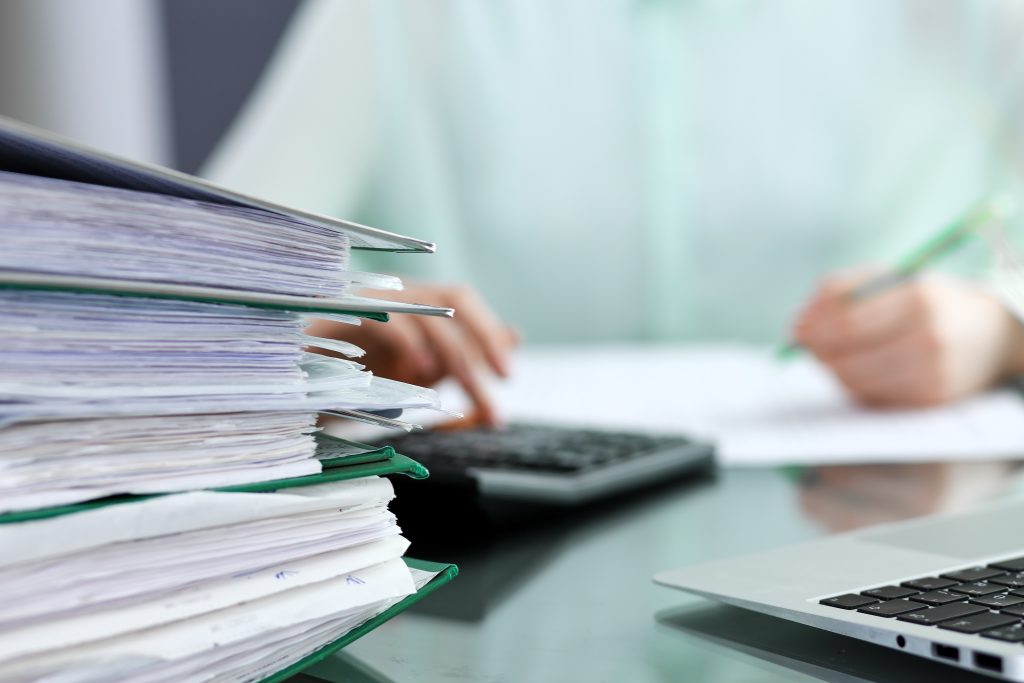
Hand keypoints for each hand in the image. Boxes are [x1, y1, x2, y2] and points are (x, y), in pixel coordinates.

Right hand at [307, 282, 518, 425]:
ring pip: (420, 311)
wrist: (279, 388)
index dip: (487, 331)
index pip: (458, 300)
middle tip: (496, 399)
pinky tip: (421, 372)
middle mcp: (385, 293)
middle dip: (480, 350)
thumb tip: (513, 337)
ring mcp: (358, 300)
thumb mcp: (410, 377)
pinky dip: (407, 343)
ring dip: (453, 357)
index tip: (507, 376)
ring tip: (469, 396)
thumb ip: (456, 360)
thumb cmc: (343, 380)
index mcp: (405, 303)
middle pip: (448, 302)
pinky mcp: (332, 316)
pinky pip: (379, 318)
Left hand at [793, 269, 1023, 406]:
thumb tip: (799, 323)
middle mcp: (928, 340)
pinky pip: (872, 398)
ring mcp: (931, 375)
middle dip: (819, 353)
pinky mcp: (928, 402)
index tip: (796, 330)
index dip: (814, 329)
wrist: (988, 334)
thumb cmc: (925, 300)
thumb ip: (839, 289)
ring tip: (834, 353)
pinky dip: (855, 384)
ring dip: (833, 369)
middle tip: (809, 344)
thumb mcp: (888, 278)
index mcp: (918, 301)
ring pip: (854, 383)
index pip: (849, 322)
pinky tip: (859, 367)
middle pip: (847, 359)